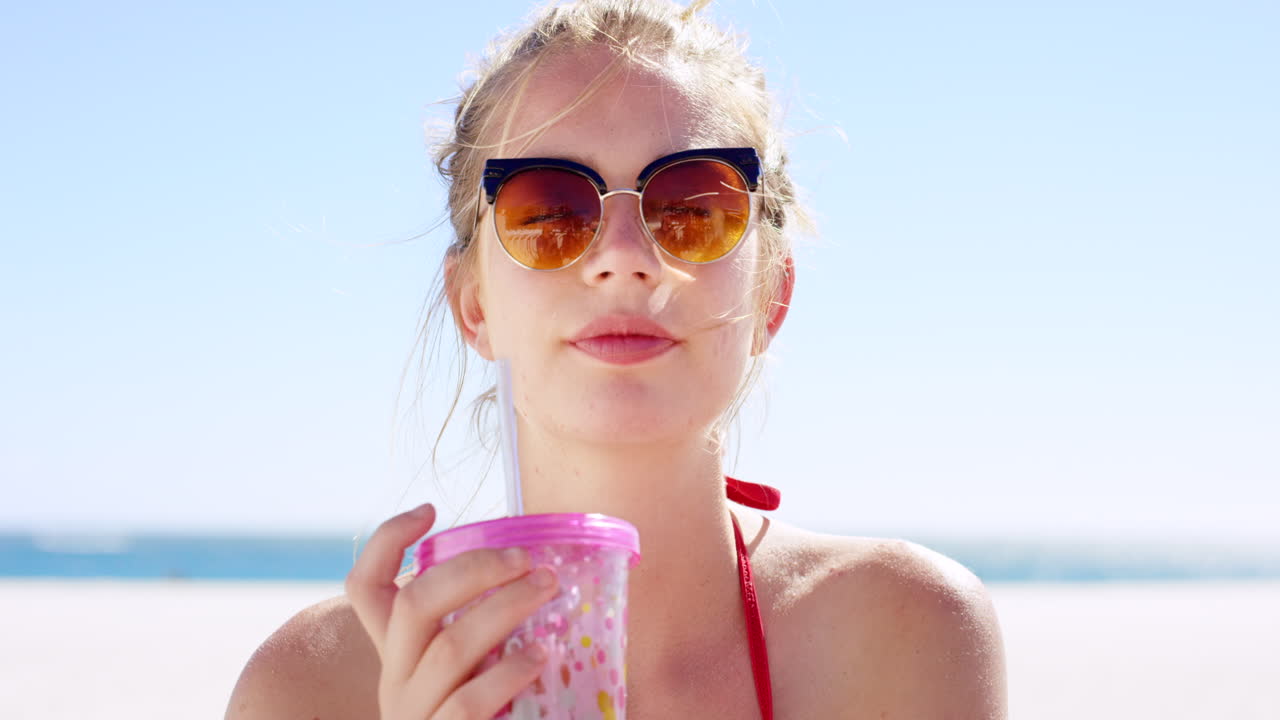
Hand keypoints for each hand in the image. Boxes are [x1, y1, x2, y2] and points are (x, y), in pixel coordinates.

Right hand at [346, 504, 558, 718]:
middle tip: (527, 557)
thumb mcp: (473, 665)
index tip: (430, 509)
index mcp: (396, 654)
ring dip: (505, 609)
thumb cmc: (487, 715)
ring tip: (550, 590)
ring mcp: (413, 716)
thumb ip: (486, 629)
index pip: (363, 587)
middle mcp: (395, 681)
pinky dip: (508, 672)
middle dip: (473, 570)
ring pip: (449, 647)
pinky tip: (541, 656)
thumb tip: (541, 572)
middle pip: (413, 606)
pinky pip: (469, 703)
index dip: (387, 541)